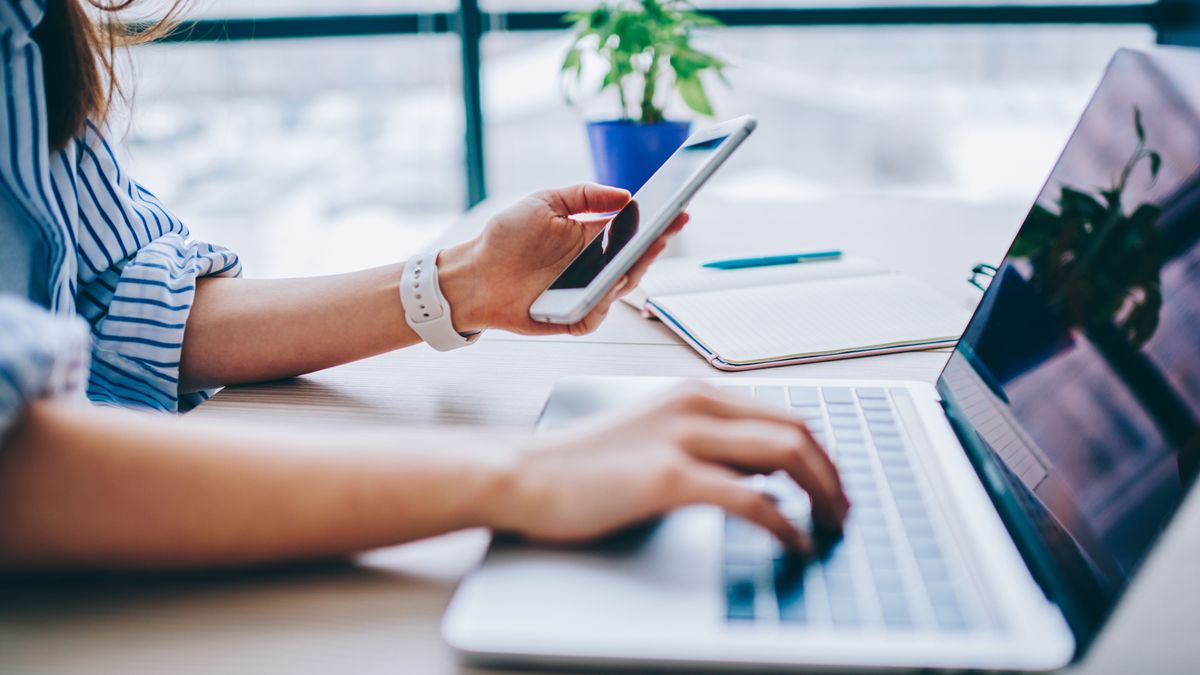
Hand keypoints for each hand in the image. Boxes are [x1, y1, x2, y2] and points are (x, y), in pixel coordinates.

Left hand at [438, 184, 687, 335]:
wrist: (474, 273)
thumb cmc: (506, 238)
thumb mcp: (545, 202)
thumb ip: (585, 195)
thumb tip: (625, 195)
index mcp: (592, 238)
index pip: (634, 231)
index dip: (658, 222)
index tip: (678, 209)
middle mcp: (594, 267)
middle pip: (635, 260)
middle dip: (654, 245)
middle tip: (666, 231)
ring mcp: (586, 293)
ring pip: (621, 288)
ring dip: (633, 271)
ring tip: (643, 252)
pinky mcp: (573, 317)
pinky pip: (596, 314)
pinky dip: (604, 303)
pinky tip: (608, 287)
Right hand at [487, 382, 850, 552]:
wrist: (525, 474)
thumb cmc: (583, 464)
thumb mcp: (656, 436)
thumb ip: (708, 444)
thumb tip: (763, 471)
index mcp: (696, 395)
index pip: (784, 415)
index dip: (821, 453)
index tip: (834, 486)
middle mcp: (697, 406)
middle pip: (797, 431)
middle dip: (833, 473)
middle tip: (844, 510)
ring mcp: (684, 438)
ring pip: (786, 455)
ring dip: (822, 494)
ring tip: (831, 526)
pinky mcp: (669, 477)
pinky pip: (751, 498)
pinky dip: (785, 523)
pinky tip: (794, 542)